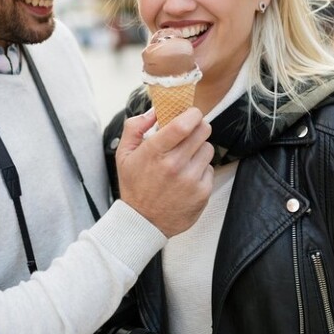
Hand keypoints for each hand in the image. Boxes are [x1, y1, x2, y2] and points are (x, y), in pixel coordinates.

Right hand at [116, 107, 213, 236]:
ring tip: (185, 158)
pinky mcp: (202, 193)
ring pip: (208, 148)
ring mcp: (190, 180)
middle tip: (190, 133)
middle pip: (203, 131)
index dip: (192, 114)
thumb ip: (135, 127)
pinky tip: (187, 176)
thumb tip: (155, 111)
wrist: (143, 223)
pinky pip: (210, 169)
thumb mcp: (123, 154)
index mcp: (155, 152)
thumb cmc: (134, 186)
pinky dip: (201, 169)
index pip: (183, 125)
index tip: (191, 113)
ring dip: (199, 149)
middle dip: (198, 127)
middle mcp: (174, 165)